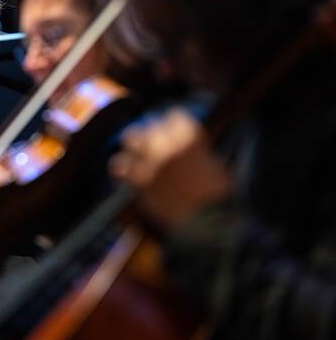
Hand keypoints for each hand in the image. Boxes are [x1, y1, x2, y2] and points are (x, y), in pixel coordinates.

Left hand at [109, 109, 234, 230]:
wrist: (208, 224)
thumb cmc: (219, 196)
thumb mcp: (214, 162)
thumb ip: (196, 149)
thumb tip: (185, 145)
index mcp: (191, 137)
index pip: (174, 115)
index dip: (173, 123)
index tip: (172, 127)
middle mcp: (167, 144)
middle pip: (150, 125)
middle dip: (153, 132)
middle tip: (156, 142)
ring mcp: (150, 161)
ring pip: (131, 139)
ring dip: (135, 144)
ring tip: (139, 152)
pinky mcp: (138, 180)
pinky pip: (119, 165)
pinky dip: (122, 167)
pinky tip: (127, 171)